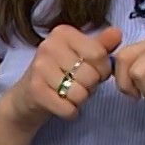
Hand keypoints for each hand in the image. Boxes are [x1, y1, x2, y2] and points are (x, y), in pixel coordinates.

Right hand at [0, 24, 122, 128]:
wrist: (27, 97)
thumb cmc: (60, 73)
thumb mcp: (81, 56)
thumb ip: (101, 45)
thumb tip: (117, 33)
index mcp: (62, 33)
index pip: (99, 54)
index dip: (102, 69)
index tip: (91, 71)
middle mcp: (48, 45)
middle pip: (91, 75)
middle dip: (90, 86)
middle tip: (77, 84)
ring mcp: (39, 67)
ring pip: (80, 93)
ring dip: (80, 100)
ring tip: (68, 94)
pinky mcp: (35, 90)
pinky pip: (68, 108)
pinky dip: (70, 112)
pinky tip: (61, 105)